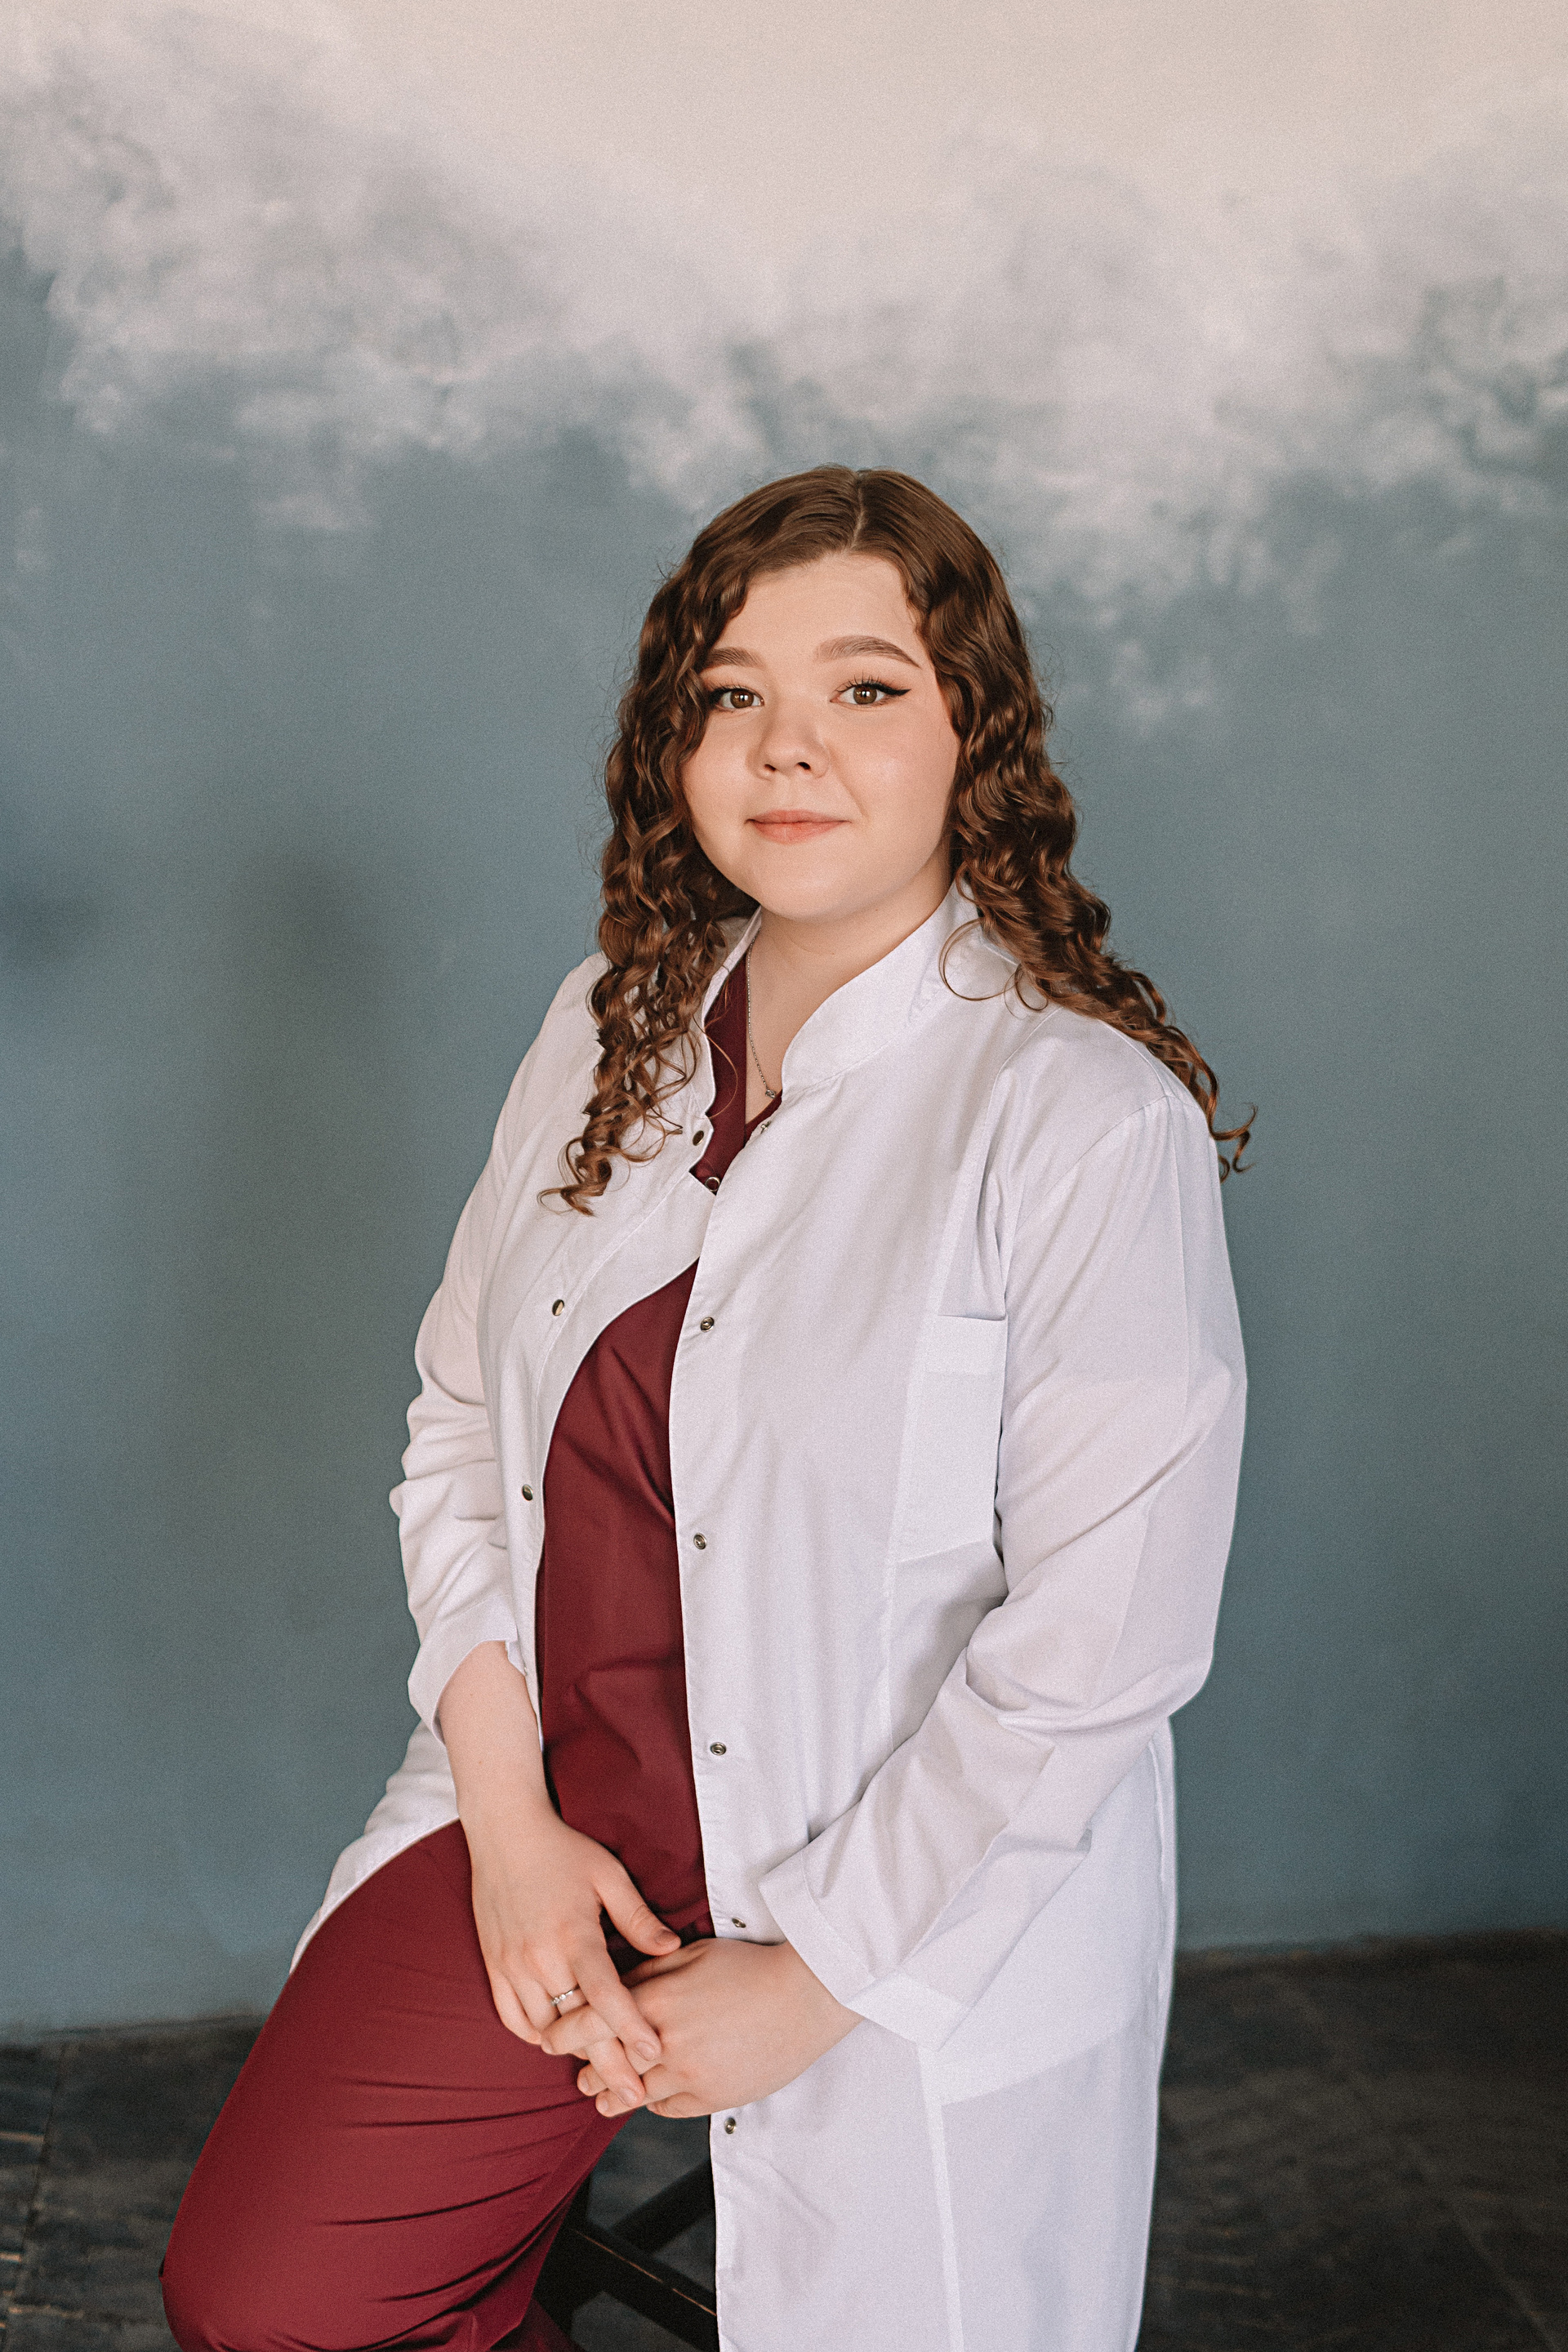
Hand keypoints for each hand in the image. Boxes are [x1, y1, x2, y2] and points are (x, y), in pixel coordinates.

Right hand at [437, 1643, 680, 2110]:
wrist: (504, 1831)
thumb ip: (639, 1918)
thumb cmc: (563, 1850)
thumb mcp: (609, 1875)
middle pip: (576, 2026)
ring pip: (542, 2029)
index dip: (631, 2029)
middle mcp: (539, 1957)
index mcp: (573, 1934)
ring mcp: (511, 1965)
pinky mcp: (493, 1966)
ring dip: (571, 2050)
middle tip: (632, 2091)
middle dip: (607, 2062)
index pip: (605, 1996)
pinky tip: (557, 2039)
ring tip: (601, 2067)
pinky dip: (536, 2035)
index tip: (654, 2055)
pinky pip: (514, 2019)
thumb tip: (672, 1950)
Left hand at [541, 1937, 858, 2118]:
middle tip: (578, 2071)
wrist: (805, 1996)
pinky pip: (668, 2110)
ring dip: (612, 2095)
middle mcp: (667, 2042)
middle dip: (587, 2069)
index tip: (551, 2037)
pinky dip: (653, 2104)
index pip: (593, 2021)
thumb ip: (648, 1969)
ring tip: (600, 2095)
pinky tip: (648, 2097)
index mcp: (658, 1999)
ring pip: (633, 2095)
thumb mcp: (692, 1954)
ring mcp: (690, 2075)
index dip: (566, 2031)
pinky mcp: (713, 2098)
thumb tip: (613, 1983)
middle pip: (607, 2065)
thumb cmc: (749, 1967)